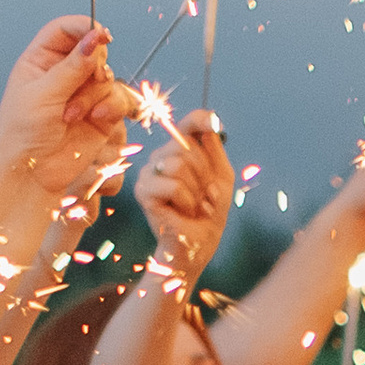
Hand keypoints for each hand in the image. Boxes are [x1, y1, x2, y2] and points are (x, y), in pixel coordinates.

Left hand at [0, 15, 137, 208]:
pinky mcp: (100, 117)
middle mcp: (63, 74)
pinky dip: (113, 107)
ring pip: (108, 77)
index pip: (66, 29)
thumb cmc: (20, 134)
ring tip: (73, 115)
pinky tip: (99, 118)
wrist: (28, 176)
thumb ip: (73, 66)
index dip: (85, 28)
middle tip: (85, 83)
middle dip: (93, 67)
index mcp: (40, 60)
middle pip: (93, 51)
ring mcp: (83, 95)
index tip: (101, 36)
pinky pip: (118, 100)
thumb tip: (96, 38)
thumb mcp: (42, 93)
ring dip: (96, 94)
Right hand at [135, 113, 237, 289]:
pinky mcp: (142, 190)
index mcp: (179, 151)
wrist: (198, 244)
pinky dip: (187, 202)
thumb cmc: (209, 212)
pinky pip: (173, 185)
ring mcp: (148, 172)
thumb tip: (210, 123)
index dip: (200, 119)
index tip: (214, 123)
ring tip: (196, 206)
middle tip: (205, 196)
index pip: (187, 124)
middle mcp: (160, 157)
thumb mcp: (221, 179)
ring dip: (197, 191)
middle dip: (205, 175)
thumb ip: (216, 151)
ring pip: (179, 164)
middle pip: (187, 146)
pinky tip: (184, 212)